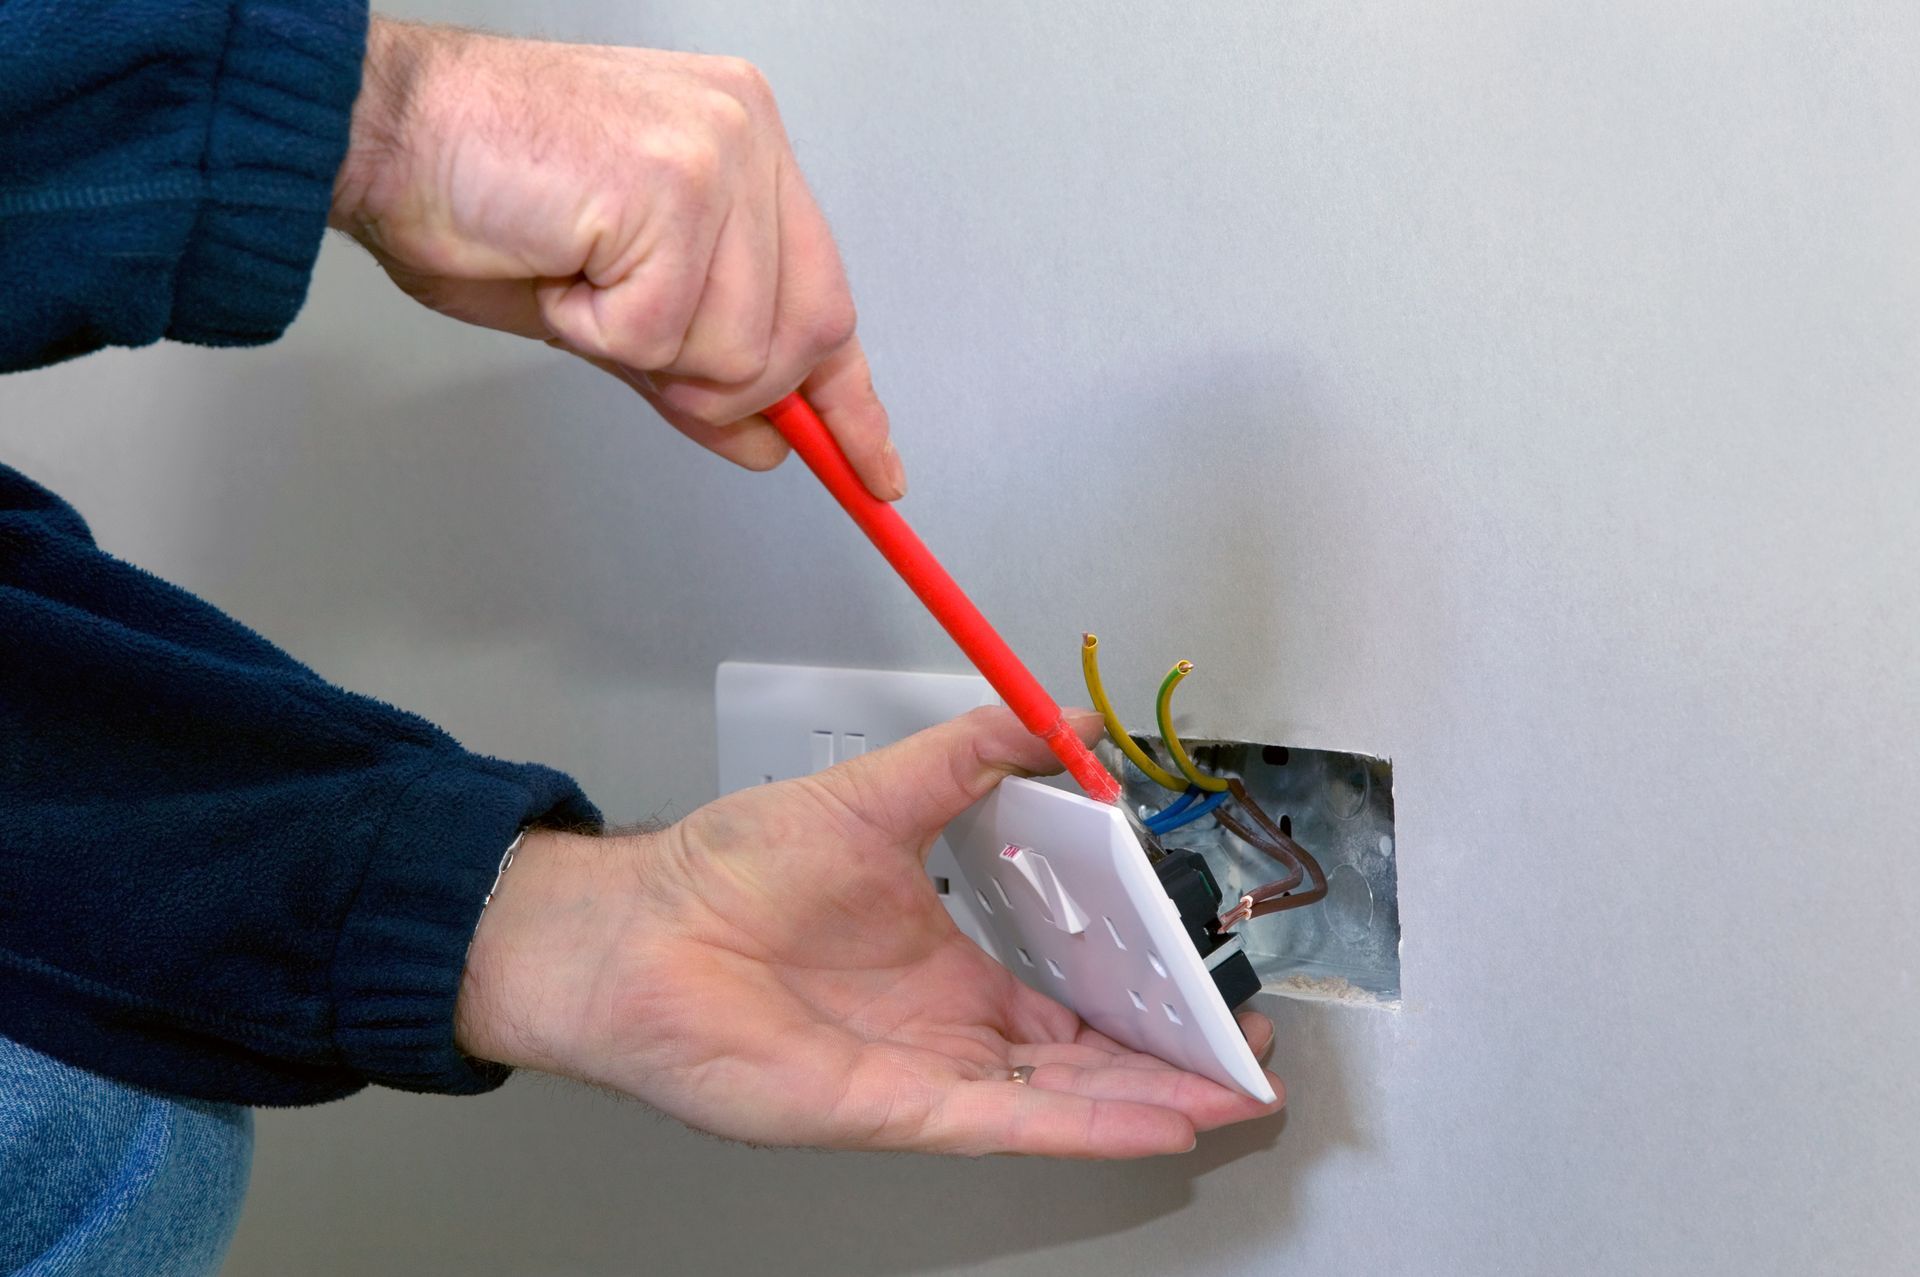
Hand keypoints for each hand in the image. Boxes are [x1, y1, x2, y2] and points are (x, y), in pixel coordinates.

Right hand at [329, 18, 902, 498]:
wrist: (382, 128)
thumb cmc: (480, 194)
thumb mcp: (613, 306)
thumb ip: (700, 368)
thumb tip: (768, 439)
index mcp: (746, 149)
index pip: (828, 299)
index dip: (850, 401)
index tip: (877, 470)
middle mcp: (749, 137)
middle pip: (805, 337)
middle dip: (724, 386)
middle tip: (631, 338)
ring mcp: (720, 154)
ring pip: (739, 351)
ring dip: (643, 351)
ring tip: (578, 278)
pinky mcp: (673, 185)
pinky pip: (662, 336)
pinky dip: (596, 330)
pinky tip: (559, 268)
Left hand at [455, 707, 1283, 1157]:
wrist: (632, 928)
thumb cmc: (725, 869)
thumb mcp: (876, 791)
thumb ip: (970, 753)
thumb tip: (1057, 718)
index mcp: (947, 958)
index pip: (1070, 990)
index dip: (1141, 988)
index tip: (1201, 976)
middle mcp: (944, 1024)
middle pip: (1084, 1053)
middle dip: (1169, 1054)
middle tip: (1244, 1048)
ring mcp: (925, 1072)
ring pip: (1063, 1094)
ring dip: (1151, 1095)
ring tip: (1231, 1091)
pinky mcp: (895, 1108)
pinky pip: (1011, 1122)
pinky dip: (1088, 1124)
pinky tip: (1156, 1121)